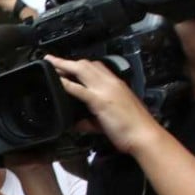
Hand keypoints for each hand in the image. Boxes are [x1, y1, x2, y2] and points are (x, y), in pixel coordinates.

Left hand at [45, 55, 162, 155]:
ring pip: (82, 70)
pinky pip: (80, 89)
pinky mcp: (100, 101)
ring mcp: (105, 90)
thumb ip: (91, 120)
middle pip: (86, 64)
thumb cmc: (132, 129)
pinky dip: (66, 83)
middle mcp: (111, 83)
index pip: (97, 67)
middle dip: (68, 61)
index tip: (68, 65)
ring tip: (50, 64)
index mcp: (116, 84)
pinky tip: (57, 80)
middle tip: (52, 59)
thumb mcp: (110, 119)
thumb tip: (78, 124)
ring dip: (64, 65)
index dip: (80, 65)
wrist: (144, 135)